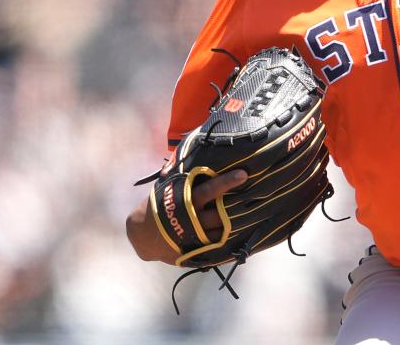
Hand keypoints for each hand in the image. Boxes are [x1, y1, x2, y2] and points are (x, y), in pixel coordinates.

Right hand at [126, 169, 247, 263]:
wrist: (142, 235)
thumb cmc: (159, 205)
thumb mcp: (168, 188)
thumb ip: (184, 175)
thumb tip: (195, 149)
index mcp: (185, 200)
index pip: (209, 190)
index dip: (226, 182)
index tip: (243, 174)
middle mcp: (192, 219)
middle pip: (219, 213)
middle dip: (238, 205)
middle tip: (258, 194)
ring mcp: (195, 237)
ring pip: (221, 231)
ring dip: (238, 224)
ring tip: (258, 214)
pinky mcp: (196, 250)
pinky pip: (218, 246)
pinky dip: (230, 241)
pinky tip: (246, 235)